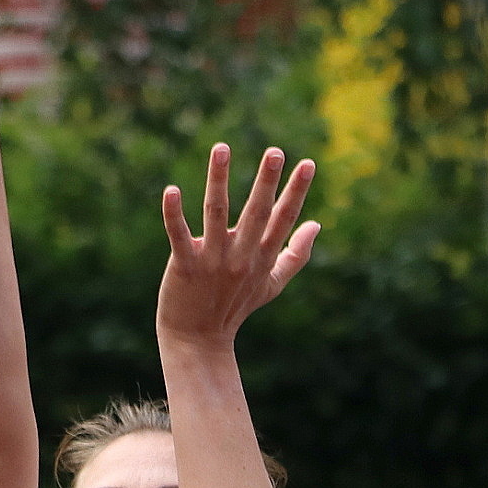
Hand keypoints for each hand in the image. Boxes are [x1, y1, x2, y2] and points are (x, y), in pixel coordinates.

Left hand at [156, 144, 319, 347]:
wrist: (198, 339)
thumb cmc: (235, 307)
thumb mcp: (271, 284)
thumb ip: (296, 255)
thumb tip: (316, 224)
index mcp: (262, 257)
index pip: (283, 219)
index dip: (295, 192)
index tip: (307, 163)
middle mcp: (240, 257)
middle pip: (256, 213)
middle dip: (266, 181)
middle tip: (275, 151)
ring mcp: (212, 261)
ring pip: (215, 213)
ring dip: (218, 179)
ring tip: (221, 148)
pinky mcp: (184, 266)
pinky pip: (179, 235)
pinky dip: (174, 214)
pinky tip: (172, 190)